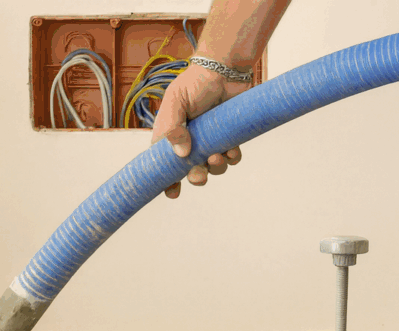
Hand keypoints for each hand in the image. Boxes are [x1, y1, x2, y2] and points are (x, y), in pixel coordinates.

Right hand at [151, 63, 249, 196]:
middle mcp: (191, 142)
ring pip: (214, 168)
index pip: (166, 163)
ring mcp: (211, 142)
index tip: (171, 192)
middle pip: (191, 171)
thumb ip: (172, 126)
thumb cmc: (195, 83)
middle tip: (199, 176)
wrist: (224, 70)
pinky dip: (232, 157)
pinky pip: (231, 158)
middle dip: (196, 178)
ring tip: (218, 156)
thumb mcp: (175, 100)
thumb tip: (181, 154)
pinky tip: (231, 148)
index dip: (168, 180)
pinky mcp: (229, 139)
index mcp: (173, 136)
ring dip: (216, 168)